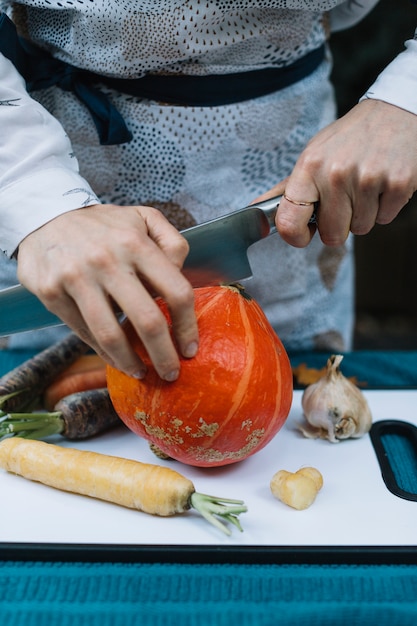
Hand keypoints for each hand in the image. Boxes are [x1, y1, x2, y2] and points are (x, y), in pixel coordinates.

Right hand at [17, 204, 198, 380]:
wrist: (45, 216)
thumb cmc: (104, 225)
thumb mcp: (143, 218)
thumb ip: (172, 243)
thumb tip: (182, 276)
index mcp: (136, 243)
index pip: (176, 291)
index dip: (187, 327)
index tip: (190, 349)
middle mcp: (107, 260)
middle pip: (147, 321)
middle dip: (164, 356)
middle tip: (170, 373)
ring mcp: (77, 277)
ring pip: (111, 335)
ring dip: (131, 362)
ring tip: (141, 372)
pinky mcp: (52, 293)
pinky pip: (83, 332)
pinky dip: (103, 352)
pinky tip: (116, 358)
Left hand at [261, 99, 416, 246]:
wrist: (397, 110)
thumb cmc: (351, 138)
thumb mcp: (314, 155)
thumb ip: (288, 188)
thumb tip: (256, 209)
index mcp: (310, 167)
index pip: (289, 222)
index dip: (296, 237)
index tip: (304, 234)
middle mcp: (337, 173)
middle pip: (332, 235)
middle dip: (339, 224)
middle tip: (346, 199)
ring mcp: (369, 179)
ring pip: (360, 229)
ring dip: (364, 214)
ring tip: (366, 184)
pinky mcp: (398, 184)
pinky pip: (384, 219)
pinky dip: (384, 206)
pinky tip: (383, 182)